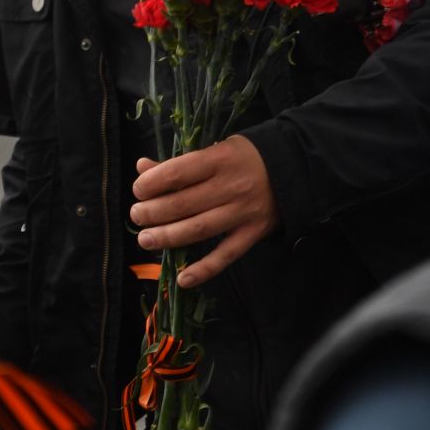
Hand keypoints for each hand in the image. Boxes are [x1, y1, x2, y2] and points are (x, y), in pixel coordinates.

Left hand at [129, 136, 277, 288]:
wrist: (293, 170)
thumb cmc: (243, 159)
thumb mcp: (214, 151)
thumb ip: (178, 163)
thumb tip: (141, 167)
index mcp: (219, 160)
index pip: (177, 173)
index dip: (151, 184)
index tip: (138, 190)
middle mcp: (231, 186)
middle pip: (183, 204)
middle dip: (152, 213)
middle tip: (137, 216)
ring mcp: (243, 212)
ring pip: (198, 230)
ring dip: (167, 238)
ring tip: (145, 240)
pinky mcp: (253, 233)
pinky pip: (226, 255)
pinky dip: (204, 270)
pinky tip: (182, 279)